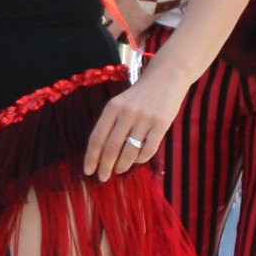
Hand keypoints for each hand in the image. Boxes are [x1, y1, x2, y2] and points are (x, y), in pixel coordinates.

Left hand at [82, 64, 185, 181]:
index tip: (88, 171)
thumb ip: (111, 124)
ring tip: (119, 170)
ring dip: (122, 165)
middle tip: (103, 178)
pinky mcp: (161, 124)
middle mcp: (127, 112)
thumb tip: (101, 154)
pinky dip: (141, 159)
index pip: (97, 137)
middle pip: (111, 148)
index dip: (91, 157)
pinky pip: (148, 150)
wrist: (166, 77)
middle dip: (105, 166)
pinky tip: (137, 160)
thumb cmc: (140, 95)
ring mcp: (145, 118)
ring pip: (130, 151)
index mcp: (112, 107)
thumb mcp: (120, 103)